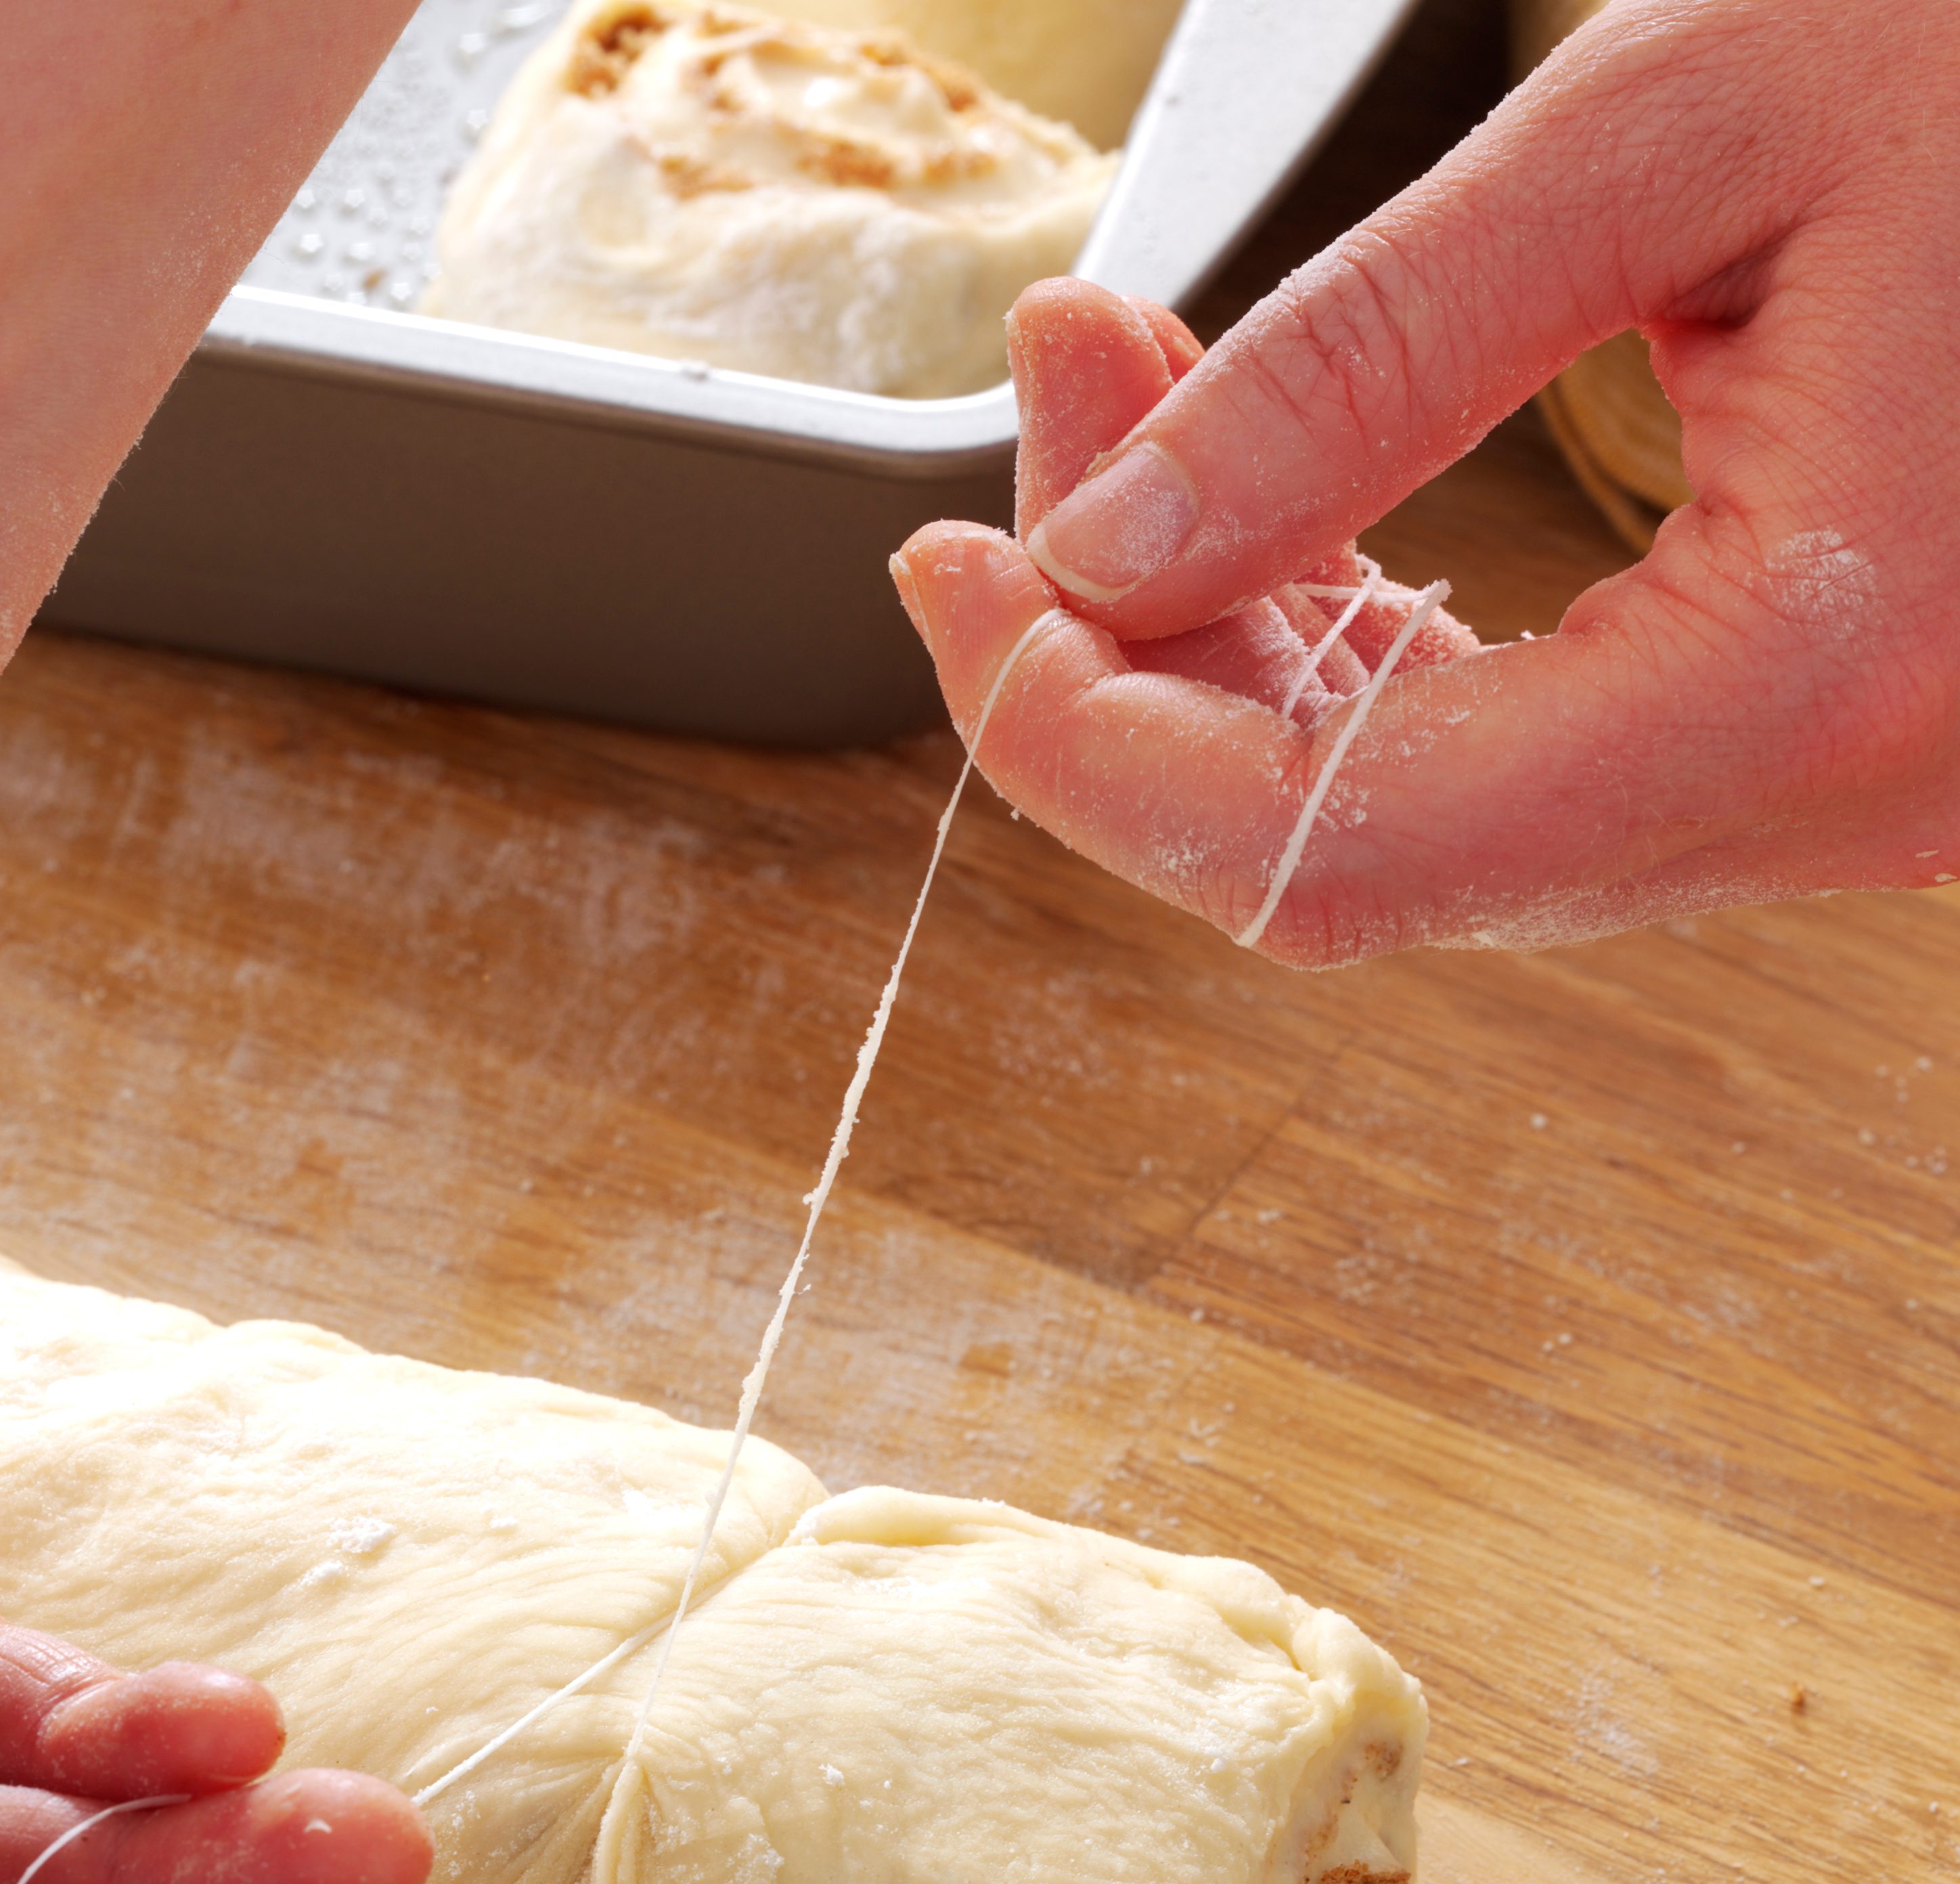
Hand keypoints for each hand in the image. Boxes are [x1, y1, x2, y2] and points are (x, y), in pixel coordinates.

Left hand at [892, 0, 1959, 962]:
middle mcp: (1840, 798)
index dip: (1086, 746)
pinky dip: (1358, 644)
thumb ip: (1378, 354)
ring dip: (1231, 635)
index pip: (1325, 855)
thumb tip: (1105, 545)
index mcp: (1819, 675)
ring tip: (1129, 400)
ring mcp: (1841, 791)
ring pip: (1419, 808)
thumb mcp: (1710, 111)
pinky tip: (1274, 496)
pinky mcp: (1824, 735)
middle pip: (1345, 845)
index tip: (958, 573)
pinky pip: (1520, 751)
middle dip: (1133, 651)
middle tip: (1046, 410)